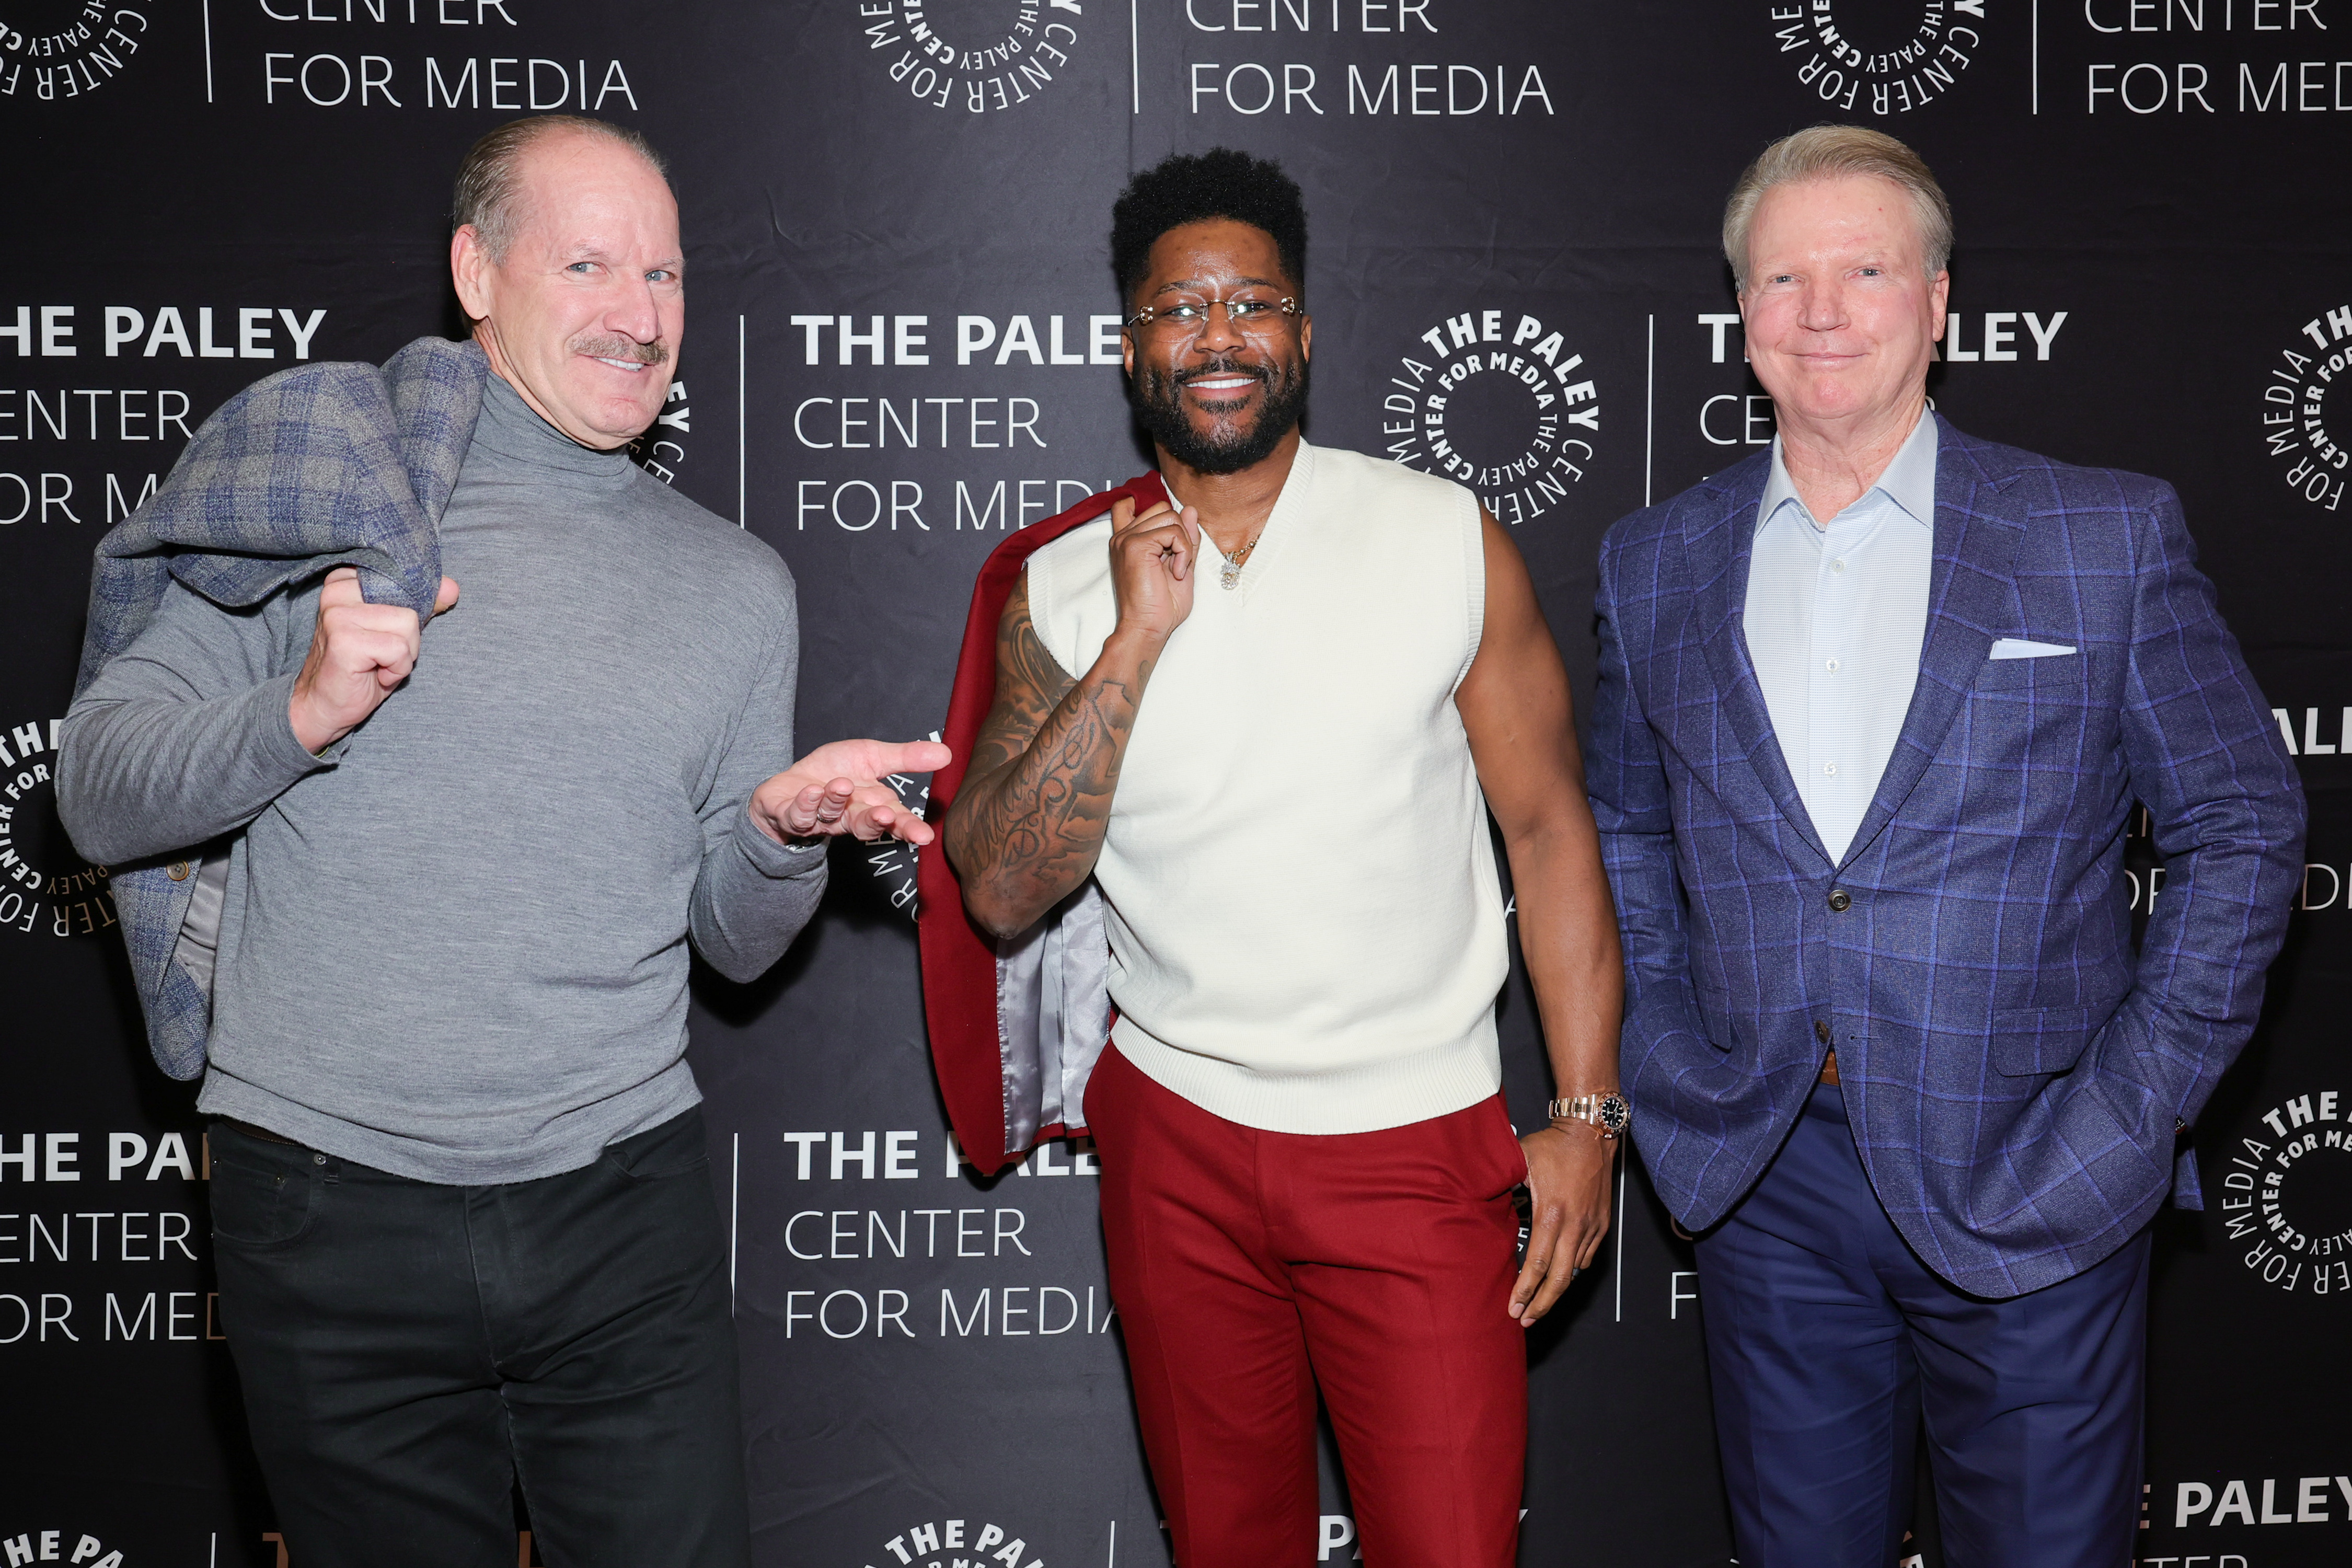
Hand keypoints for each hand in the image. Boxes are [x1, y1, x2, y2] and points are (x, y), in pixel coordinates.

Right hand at [288, 566, 459, 753]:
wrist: (325, 706)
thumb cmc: (362, 668)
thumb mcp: (395, 631)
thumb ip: (421, 605)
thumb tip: (452, 588)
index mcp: (347, 581)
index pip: (403, 578)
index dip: (410, 609)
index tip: (388, 631)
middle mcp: (338, 591)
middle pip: (410, 602)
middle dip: (408, 637)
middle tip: (382, 654)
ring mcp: (339, 615)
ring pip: (408, 624)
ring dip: (403, 654)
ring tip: (378, 664)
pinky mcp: (345, 640)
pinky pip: (399, 649)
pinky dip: (397, 669)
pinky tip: (376, 674)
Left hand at [749, 737, 952, 846]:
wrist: (789, 785)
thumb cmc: (834, 771)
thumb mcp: (873, 757)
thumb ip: (906, 758)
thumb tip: (947, 753)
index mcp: (871, 806)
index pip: (893, 819)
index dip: (908, 828)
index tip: (924, 836)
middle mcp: (847, 817)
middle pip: (865, 825)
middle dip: (876, 822)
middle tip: (887, 816)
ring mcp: (819, 819)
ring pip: (830, 816)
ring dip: (836, 802)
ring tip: (842, 786)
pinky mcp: (791, 815)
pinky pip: (798, 815)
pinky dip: (805, 804)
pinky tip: (812, 792)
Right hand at [1107, 495, 1201, 645]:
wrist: (1148, 628)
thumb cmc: (1161, 606)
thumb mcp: (1181, 565)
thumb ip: (1185, 537)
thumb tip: (1190, 509)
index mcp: (1129, 541)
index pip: (1132, 504)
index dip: (1156, 512)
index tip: (1171, 537)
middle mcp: (1124, 536)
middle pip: (1163, 509)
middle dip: (1180, 533)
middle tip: (1178, 563)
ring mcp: (1127, 539)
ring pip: (1171, 517)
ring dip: (1184, 544)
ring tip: (1177, 569)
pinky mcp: (1136, 545)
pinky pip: (1173, 532)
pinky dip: (1184, 552)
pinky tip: (1178, 572)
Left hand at [1509, 1122, 1615, 1326]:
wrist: (1591, 1132)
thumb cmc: (1552, 1145)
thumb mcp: (1519, 1161)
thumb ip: (1500, 1184)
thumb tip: (1475, 1198)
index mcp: (1552, 1213)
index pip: (1537, 1263)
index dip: (1525, 1290)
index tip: (1514, 1309)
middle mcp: (1575, 1225)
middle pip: (1560, 1279)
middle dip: (1542, 1305)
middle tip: (1525, 1321)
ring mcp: (1592, 1226)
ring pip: (1575, 1271)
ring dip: (1556, 1290)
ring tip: (1538, 1305)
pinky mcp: (1602, 1224)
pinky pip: (1587, 1257)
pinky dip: (1573, 1270)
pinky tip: (1559, 1277)